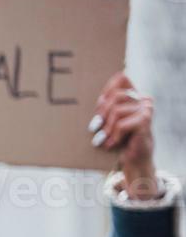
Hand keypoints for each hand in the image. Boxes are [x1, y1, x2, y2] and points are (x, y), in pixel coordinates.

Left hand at [92, 73, 157, 199]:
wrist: (134, 158)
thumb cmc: (118, 138)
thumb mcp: (108, 120)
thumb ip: (104, 108)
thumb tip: (90, 101)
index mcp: (134, 94)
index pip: (121, 78)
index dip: (107, 89)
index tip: (98, 105)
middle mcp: (142, 98)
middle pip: (116, 96)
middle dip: (101, 113)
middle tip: (94, 128)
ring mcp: (146, 109)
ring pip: (117, 111)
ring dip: (106, 128)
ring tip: (102, 139)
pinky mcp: (145, 121)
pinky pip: (121, 124)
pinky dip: (113, 136)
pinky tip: (111, 144)